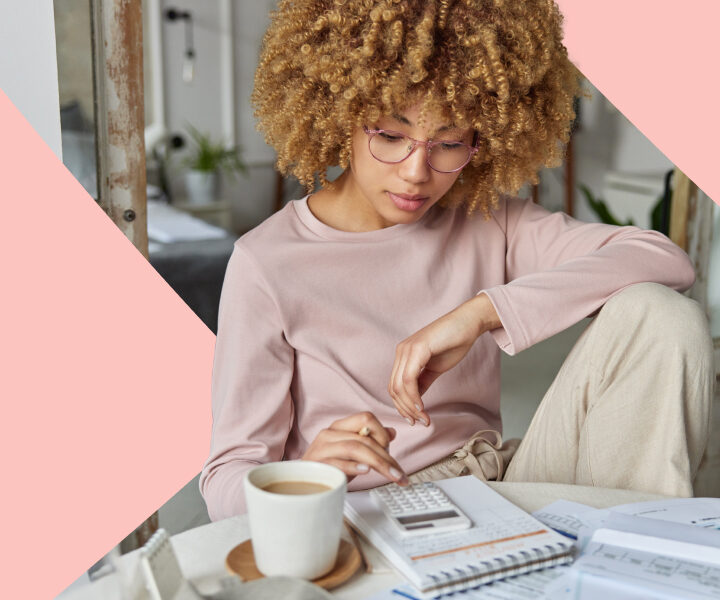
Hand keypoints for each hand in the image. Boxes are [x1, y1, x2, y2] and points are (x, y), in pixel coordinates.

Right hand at [302, 412, 408, 484]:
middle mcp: (329, 433)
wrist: (301, 483)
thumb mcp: (351, 452)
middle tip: (399, 474)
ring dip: (378, 463)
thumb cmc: (328, 466)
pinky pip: (338, 463)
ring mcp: (322, 448)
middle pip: (364, 438)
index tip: (391, 453)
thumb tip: (392, 432)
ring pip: (355, 448)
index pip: (366, 418)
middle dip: (386, 457)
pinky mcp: (317, 465)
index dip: (382, 433)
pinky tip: (366, 471)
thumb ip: (370, 441)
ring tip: (391, 475)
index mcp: (339, 427)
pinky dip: (354, 466)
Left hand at [389, 293, 499, 425]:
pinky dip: (413, 396)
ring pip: (399, 386)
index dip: (402, 406)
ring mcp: (407, 349)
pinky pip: (409, 379)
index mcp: (404, 355)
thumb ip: (423, 382)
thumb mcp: (435, 368)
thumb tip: (415, 400)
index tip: (414, 419)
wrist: (468, 322)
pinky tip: (422, 406)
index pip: (394, 386)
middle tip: (420, 422)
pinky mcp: (417, 349)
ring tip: (424, 418)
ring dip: (410, 407)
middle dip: (405, 410)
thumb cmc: (454, 342)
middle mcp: (402, 352)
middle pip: (393, 389)